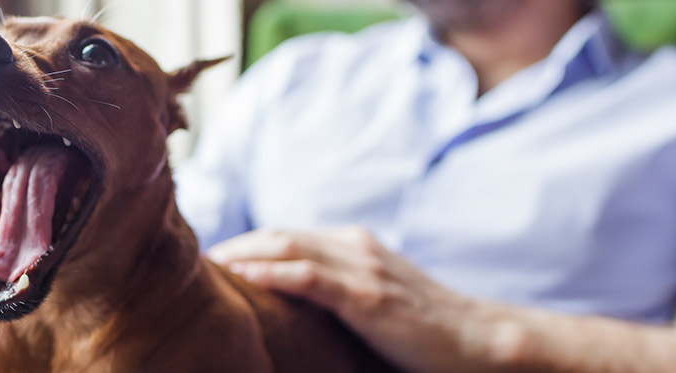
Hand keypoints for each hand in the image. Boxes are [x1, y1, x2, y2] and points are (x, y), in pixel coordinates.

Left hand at [208, 226, 502, 371]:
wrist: (478, 340)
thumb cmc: (423, 327)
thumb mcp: (375, 297)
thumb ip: (338, 288)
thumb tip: (295, 301)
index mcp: (354, 244)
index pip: (287, 235)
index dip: (246, 243)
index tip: (214, 258)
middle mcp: (354, 246)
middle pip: (278, 235)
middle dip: (235, 244)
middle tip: (197, 260)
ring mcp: (362, 268)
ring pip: (288, 248)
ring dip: (242, 253)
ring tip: (207, 265)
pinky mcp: (367, 296)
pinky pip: (309, 278)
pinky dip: (271, 273)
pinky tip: (241, 275)